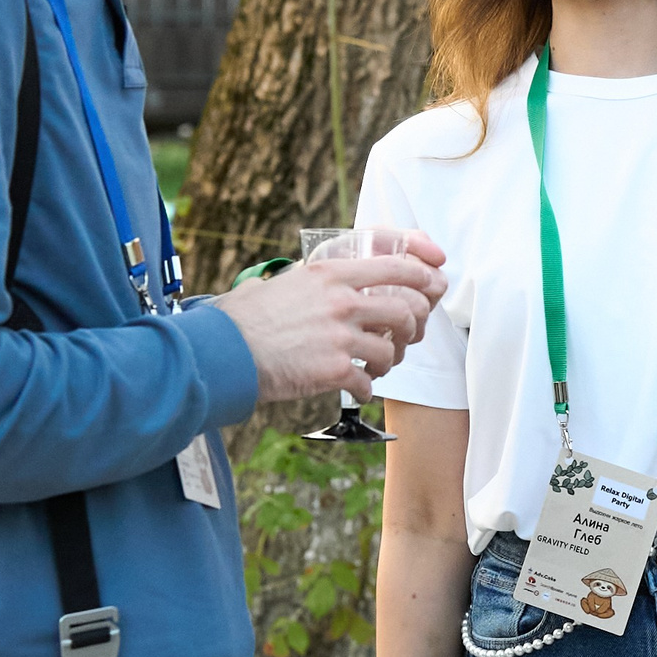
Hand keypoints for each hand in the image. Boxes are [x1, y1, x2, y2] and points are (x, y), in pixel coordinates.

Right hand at [213, 234, 448, 405]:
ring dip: (389, 361)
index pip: (398, 266)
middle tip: (405, 337)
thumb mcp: (282, 282)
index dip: (425, 276)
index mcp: (331, 274)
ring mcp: (339, 336)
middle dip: (413, 327)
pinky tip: (356, 389)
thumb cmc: (243, 319)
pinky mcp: (333, 369)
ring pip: (391, 349)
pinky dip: (366, 389)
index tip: (433, 285)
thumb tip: (313, 283)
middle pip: (406, 309)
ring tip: (375, 366)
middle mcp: (341, 301)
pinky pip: (368, 382)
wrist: (223, 352)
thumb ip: (310, 282)